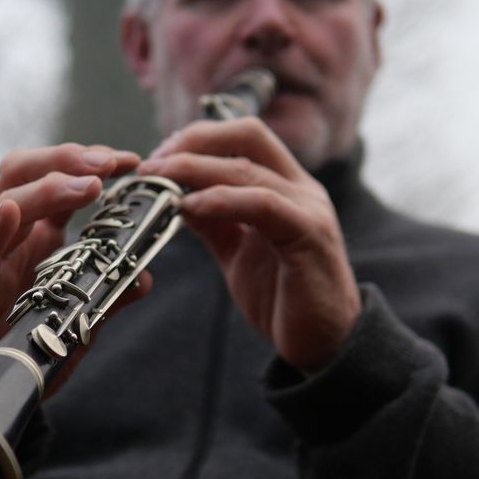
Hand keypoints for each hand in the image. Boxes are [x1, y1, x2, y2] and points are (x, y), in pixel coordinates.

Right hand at [0, 144, 143, 391]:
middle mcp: (13, 239)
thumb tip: (143, 277)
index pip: (62, 182)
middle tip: (108, 164)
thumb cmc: (22, 349)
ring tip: (87, 187)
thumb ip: (107, 298)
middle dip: (68, 159)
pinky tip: (10, 214)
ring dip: (48, 186)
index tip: (129, 161)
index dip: (92, 164)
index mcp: (39, 239)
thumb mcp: (76, 323)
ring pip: (8, 200)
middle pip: (28, 173)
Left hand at [138, 118, 360, 372]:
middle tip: (153, 163)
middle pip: (247, 134)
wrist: (325, 343)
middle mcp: (301, 188)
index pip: (244, 136)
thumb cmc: (284, 297)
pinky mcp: (308, 236)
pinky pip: (262, 205)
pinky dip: (221, 200)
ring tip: (160, 179)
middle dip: (193, 141)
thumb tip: (177, 196)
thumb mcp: (238, 252)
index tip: (159, 156)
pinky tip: (190, 206)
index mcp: (286, 187)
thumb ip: (214, 222)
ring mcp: (308, 209)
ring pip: (248, 168)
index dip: (198, 137)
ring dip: (196, 168)